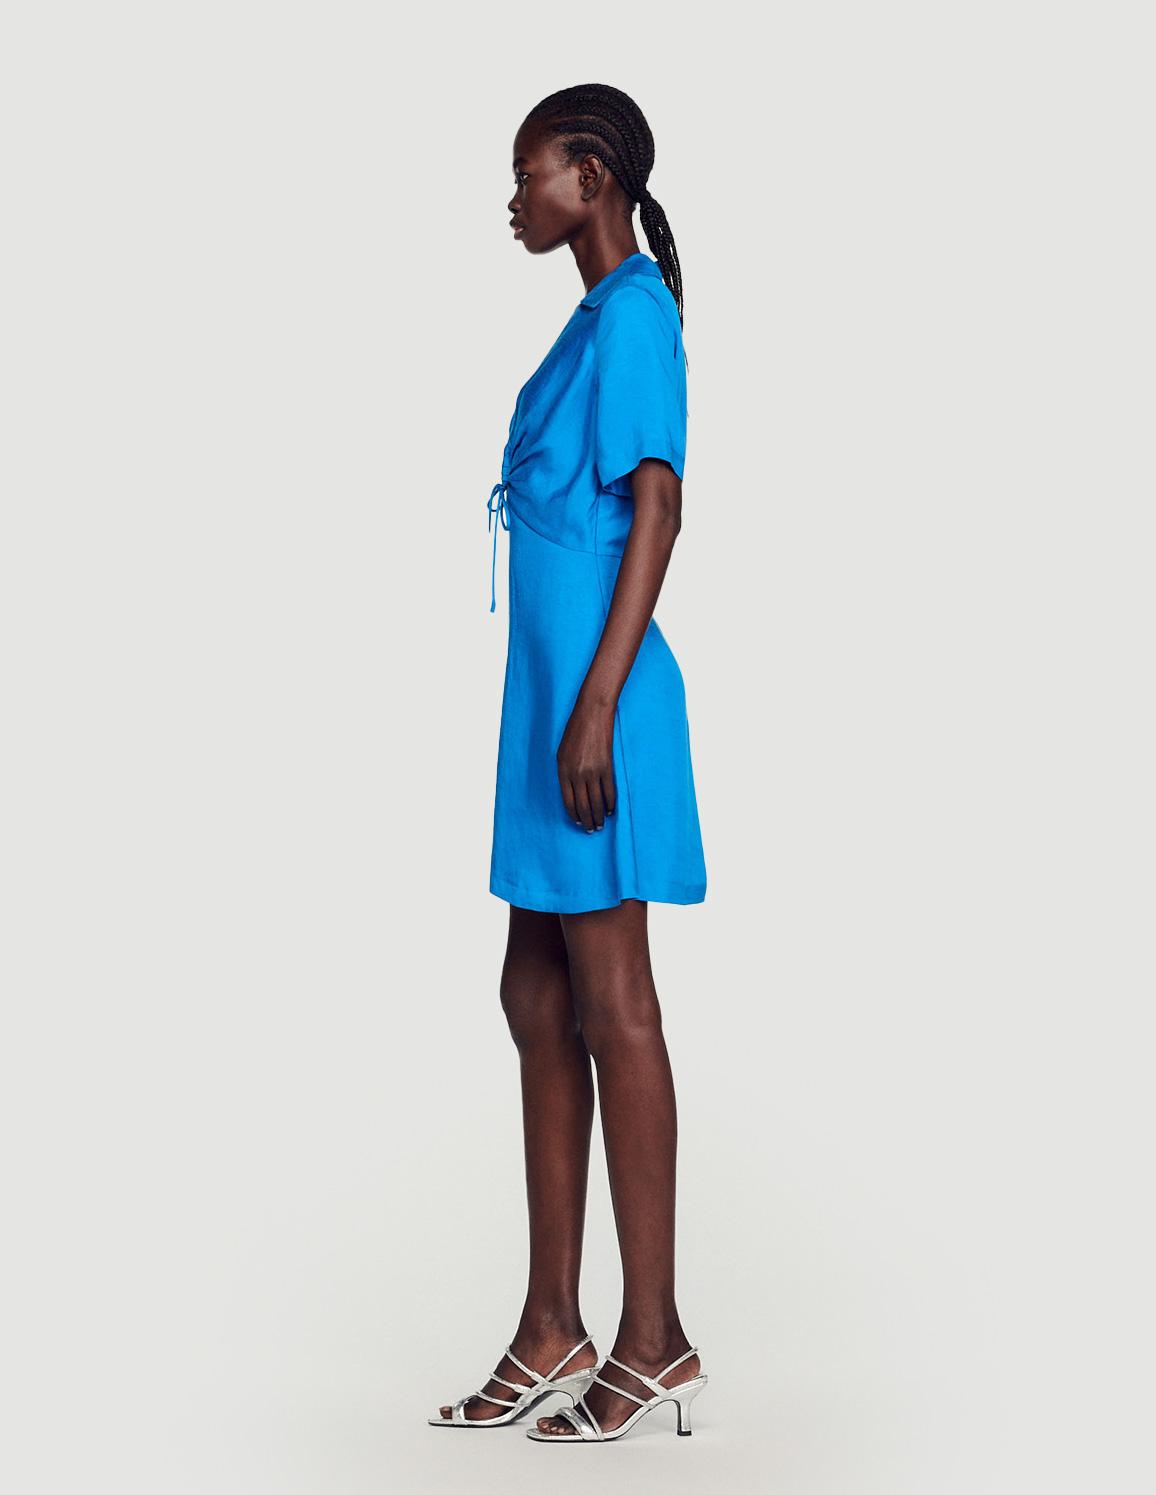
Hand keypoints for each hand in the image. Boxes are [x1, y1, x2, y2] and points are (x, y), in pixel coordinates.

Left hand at [556, 697, 616, 830]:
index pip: (568, 801)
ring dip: (598, 816)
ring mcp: (593, 771)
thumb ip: (565, 773)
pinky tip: (610, 810)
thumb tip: (572, 792)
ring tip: (601, 825)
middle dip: (587, 820)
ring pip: (596, 802)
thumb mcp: (562, 752)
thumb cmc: (575, 731)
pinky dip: (610, 803)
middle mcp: (577, 774)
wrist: (592, 714)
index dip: (574, 815)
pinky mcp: (607, 767)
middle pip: (583, 805)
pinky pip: (609, 791)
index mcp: (563, 771)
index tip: (579, 823)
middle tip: (592, 830)